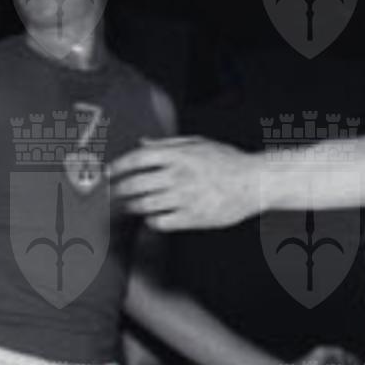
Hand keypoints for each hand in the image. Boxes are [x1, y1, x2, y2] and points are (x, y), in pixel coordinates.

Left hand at [110, 136, 264, 231]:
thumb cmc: (227, 160)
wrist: (255, 182)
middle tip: (112, 192)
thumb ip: (167, 144)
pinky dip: (150, 220)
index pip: (137, 159)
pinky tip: (151, 217)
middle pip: (135, 184)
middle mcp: (179, 175)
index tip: (109, 172)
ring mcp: (185, 197)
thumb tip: (141, 143)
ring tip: (128, 205)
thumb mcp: (197, 143)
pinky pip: (160, 222)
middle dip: (118, 189)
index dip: (118, 166)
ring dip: (131, 206)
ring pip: (144, 205)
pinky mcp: (193, 217)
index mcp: (178, 155)